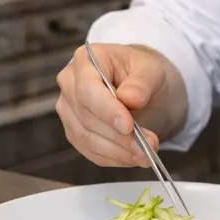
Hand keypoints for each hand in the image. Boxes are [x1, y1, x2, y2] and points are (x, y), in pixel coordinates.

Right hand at [55, 44, 166, 167]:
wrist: (140, 84)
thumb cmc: (142, 71)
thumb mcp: (150, 68)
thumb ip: (141, 82)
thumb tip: (131, 99)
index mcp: (85, 61)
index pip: (87, 89)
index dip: (106, 110)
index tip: (129, 126)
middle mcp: (69, 84)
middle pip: (87, 117)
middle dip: (119, 137)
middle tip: (148, 146)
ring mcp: (69, 110)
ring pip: (87, 138)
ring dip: (118, 151)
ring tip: (146, 155)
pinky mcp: (75, 131)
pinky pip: (90, 151)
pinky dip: (113, 158)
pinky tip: (133, 157)